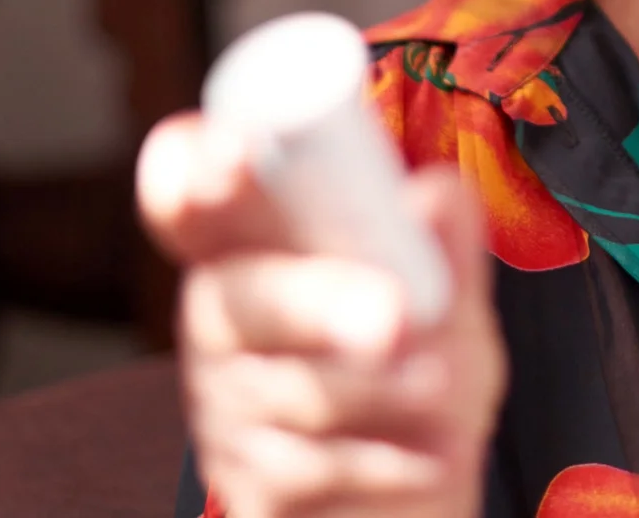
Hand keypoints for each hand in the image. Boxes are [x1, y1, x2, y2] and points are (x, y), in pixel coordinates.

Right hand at [138, 113, 506, 517]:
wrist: (418, 491)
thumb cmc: (419, 369)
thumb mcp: (448, 300)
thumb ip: (442, 246)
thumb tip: (439, 191)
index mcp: (255, 244)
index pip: (191, 193)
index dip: (194, 167)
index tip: (236, 155)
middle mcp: (224, 316)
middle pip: (237, 298)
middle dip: (317, 302)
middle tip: (392, 317)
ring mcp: (227, 405)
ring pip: (286, 392)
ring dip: (375, 389)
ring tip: (440, 384)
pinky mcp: (247, 485)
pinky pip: (309, 470)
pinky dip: (385, 461)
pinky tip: (430, 453)